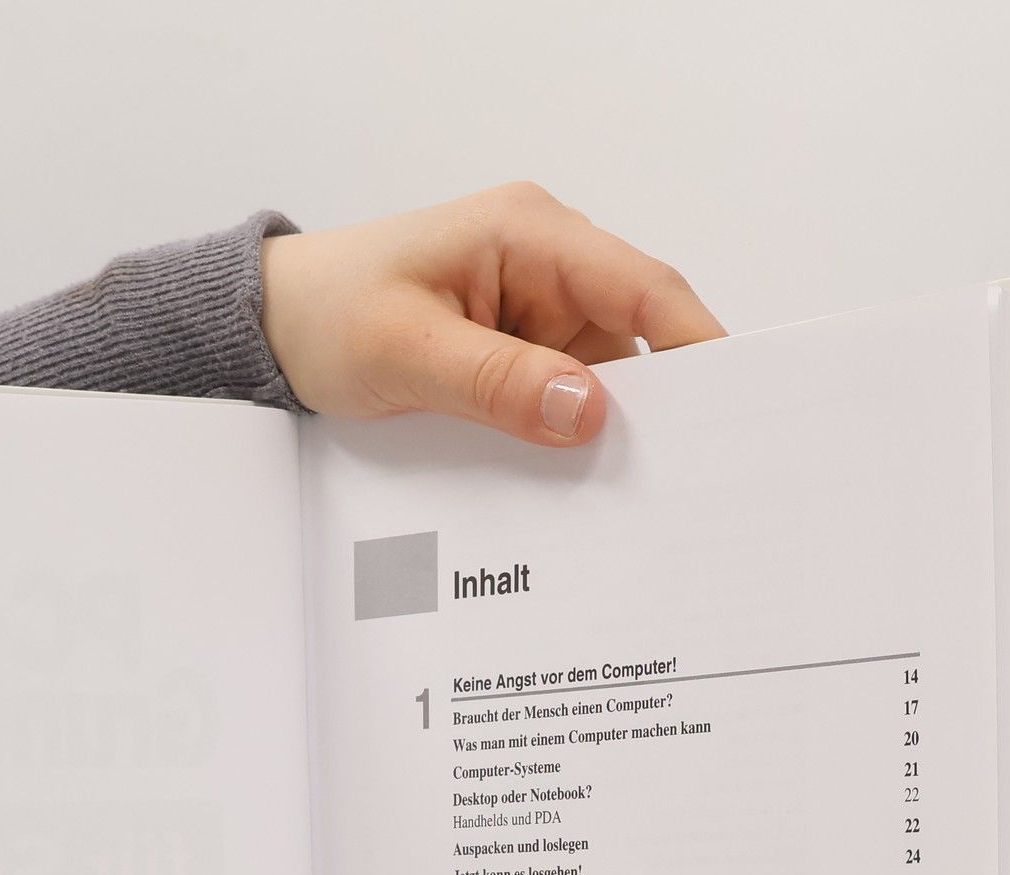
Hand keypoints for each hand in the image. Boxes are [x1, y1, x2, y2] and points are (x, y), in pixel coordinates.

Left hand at [261, 182, 723, 447]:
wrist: (271, 330)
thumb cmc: (327, 316)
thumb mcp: (406, 352)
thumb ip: (497, 381)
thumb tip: (589, 410)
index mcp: (528, 235)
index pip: (641, 285)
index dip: (697, 343)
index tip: (738, 402)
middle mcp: (544, 267)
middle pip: (632, 340)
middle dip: (654, 407)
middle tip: (684, 482)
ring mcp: (531, 315)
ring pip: (599, 382)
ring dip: (601, 437)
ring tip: (621, 503)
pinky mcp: (513, 356)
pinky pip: (559, 402)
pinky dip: (562, 442)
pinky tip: (568, 490)